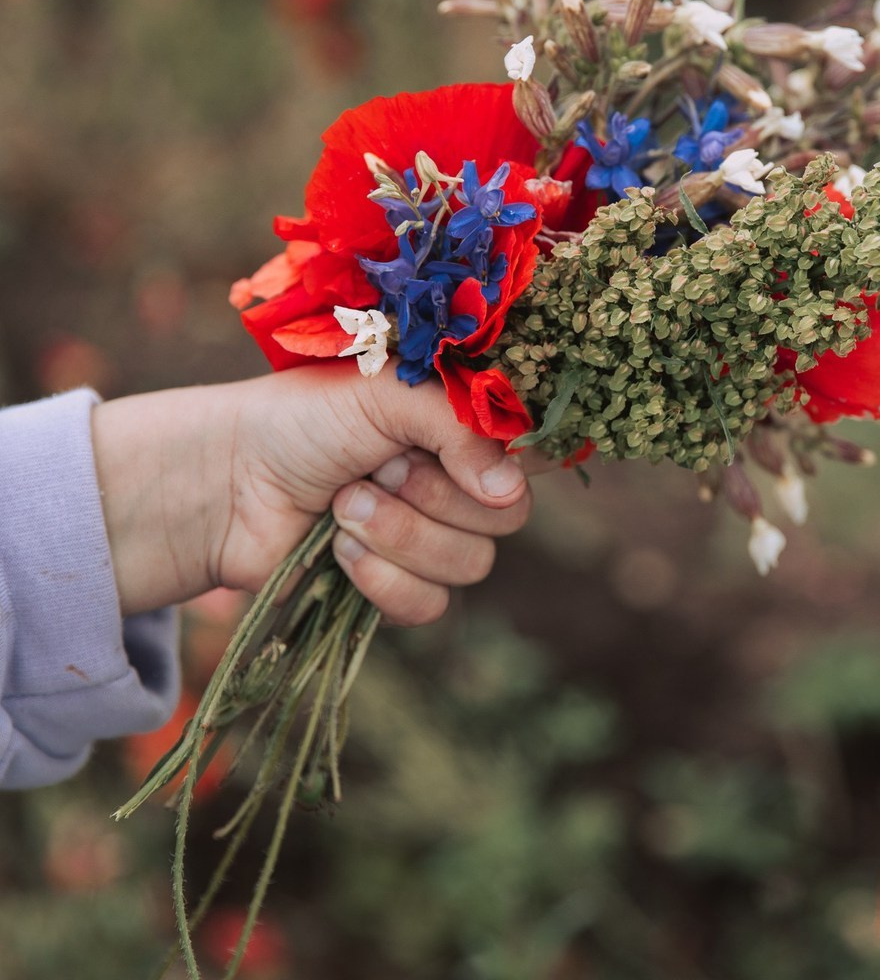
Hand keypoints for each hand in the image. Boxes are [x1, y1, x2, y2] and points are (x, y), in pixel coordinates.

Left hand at [92, 364, 531, 624]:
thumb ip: (460, 430)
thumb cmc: (305, 419)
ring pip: (468, 565)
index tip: (447, 452)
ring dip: (399, 533)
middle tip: (376, 469)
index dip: (501, 465)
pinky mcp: (397, 590)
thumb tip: (509, 493)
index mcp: (466, 432)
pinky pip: (429, 605)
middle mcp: (460, 486)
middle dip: (433, 496)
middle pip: (504, 519)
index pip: (529, 459)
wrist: (228, 479)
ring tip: (343, 505)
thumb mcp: (387, 395)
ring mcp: (432, 541)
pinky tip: (339, 550)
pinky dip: (382, 579)